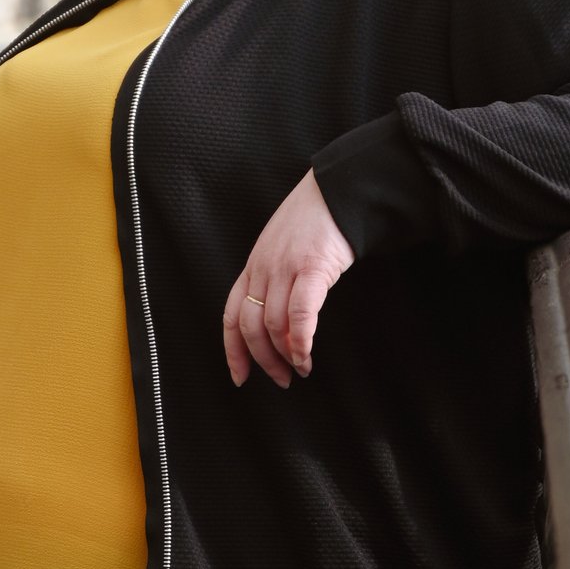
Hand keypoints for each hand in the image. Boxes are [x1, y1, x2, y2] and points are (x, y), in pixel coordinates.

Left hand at [223, 170, 354, 389]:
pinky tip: (307, 354)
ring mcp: (285, 267)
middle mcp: (263, 268)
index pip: (231, 314)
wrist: (338, 189)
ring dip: (287, 355)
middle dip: (263, 360)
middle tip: (281, 379)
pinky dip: (301, 340)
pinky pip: (300, 313)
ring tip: (302, 368)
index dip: (233, 350)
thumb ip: (275, 275)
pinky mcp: (311, 267)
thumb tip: (278, 315)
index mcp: (254, 264)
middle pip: (250, 326)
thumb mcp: (282, 245)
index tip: (240, 376)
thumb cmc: (316, 217)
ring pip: (273, 325)